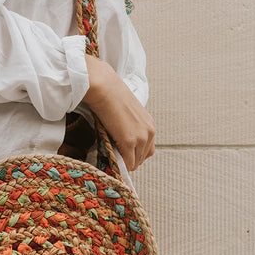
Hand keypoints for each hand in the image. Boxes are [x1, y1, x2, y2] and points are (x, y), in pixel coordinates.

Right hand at [82, 54, 154, 171]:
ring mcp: (141, 138)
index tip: (122, 155)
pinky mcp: (130, 141)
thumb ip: (129, 128)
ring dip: (125, 163)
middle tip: (115, 158)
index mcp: (150, 125)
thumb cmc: (111, 97)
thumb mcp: (127, 114)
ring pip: (136, 162)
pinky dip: (120, 166)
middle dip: (129, 160)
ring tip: (112, 159)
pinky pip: (128, 162)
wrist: (104, 88)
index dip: (134, 154)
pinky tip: (111, 162)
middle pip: (142, 158)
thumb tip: (120, 141)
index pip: (147, 149)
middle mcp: (149, 132)